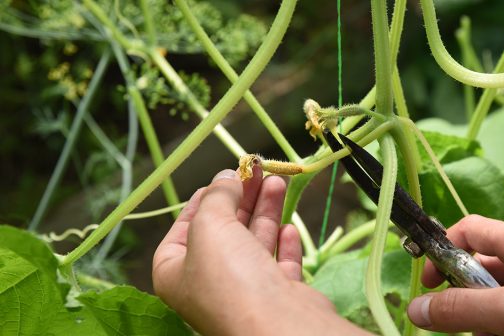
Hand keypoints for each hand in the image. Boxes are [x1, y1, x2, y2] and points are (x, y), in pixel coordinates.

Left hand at [152, 168, 368, 335]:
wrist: (278, 327)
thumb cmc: (231, 279)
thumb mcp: (211, 225)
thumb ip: (217, 196)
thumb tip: (226, 177)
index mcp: (176, 274)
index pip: (183, 229)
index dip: (202, 199)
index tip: (222, 176)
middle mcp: (208, 285)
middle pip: (224, 231)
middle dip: (241, 197)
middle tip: (257, 168)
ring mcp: (244, 293)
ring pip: (253, 243)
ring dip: (266, 210)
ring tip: (277, 181)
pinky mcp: (277, 297)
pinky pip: (278, 265)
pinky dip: (283, 244)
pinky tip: (289, 227)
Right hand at [407, 215, 503, 334]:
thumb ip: (461, 309)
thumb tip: (417, 309)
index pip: (469, 230)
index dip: (443, 250)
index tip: (429, 283)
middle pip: (479, 270)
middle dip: (466, 298)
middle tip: (465, 322)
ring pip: (495, 300)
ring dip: (485, 321)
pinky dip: (503, 330)